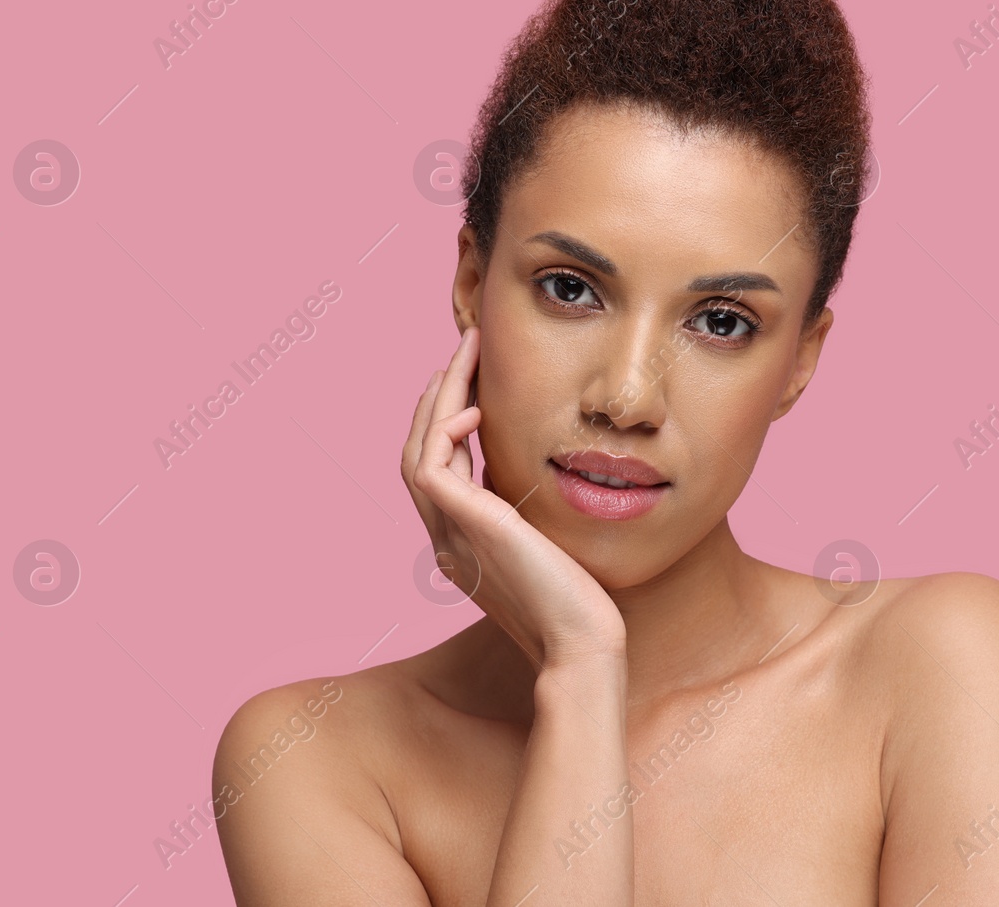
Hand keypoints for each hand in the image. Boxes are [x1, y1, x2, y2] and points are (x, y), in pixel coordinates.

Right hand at [401, 326, 625, 669]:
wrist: (580, 645)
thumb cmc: (580, 608)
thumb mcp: (548, 552)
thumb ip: (533, 522)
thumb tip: (546, 491)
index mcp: (462, 546)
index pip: (438, 471)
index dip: (446, 423)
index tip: (469, 384)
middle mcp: (445, 539)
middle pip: (418, 453)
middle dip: (438, 398)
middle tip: (463, 352)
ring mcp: (449, 536)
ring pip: (418, 451)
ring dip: (439, 398)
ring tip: (465, 354)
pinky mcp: (464, 528)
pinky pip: (432, 466)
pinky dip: (445, 431)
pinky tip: (474, 409)